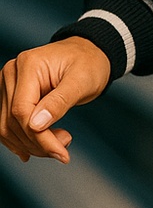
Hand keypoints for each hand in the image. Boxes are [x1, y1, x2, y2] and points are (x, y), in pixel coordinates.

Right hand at [0, 39, 110, 164]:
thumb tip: (36, 125)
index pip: (22, 110)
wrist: (88, 54)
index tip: (61, 152)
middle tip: (65, 147)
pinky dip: (22, 140)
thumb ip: (59, 102)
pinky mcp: (10, 95)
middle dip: (38, 142)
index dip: (39, 137)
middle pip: (13, 121)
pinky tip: (37, 149)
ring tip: (59, 143)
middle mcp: (12, 73)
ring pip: (7, 126)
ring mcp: (8, 84)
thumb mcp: (82, 81)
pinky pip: (8, 123)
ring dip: (31, 144)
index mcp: (28, 65)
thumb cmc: (88, 63)